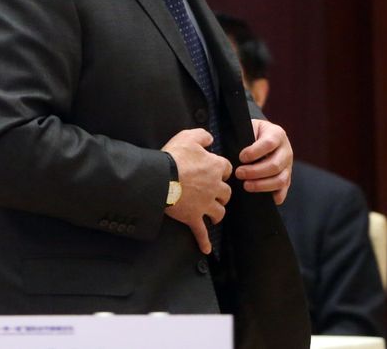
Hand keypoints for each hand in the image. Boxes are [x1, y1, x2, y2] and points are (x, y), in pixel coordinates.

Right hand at [162, 128, 231, 253]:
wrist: (159, 178)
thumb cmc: (173, 156)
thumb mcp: (188, 136)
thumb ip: (202, 135)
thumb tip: (210, 138)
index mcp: (215, 167)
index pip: (227, 168)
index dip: (222, 169)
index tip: (217, 170)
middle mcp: (214, 187)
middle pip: (226, 193)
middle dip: (222, 193)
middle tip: (215, 193)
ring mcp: (205, 204)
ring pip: (219, 211)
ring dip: (218, 213)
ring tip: (214, 214)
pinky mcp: (193, 217)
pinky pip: (201, 232)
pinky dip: (204, 241)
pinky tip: (207, 249)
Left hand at [234, 119, 292, 203]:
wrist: (262, 137)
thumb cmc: (251, 134)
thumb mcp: (249, 129)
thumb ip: (244, 138)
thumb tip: (235, 157)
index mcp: (277, 134)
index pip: (269, 144)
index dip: (254, 152)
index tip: (241, 157)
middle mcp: (286, 150)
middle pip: (275, 165)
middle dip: (255, 172)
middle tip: (239, 173)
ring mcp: (288, 166)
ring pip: (280, 179)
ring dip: (262, 185)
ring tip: (246, 185)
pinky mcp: (287, 178)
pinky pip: (284, 189)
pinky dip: (275, 195)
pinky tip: (263, 197)